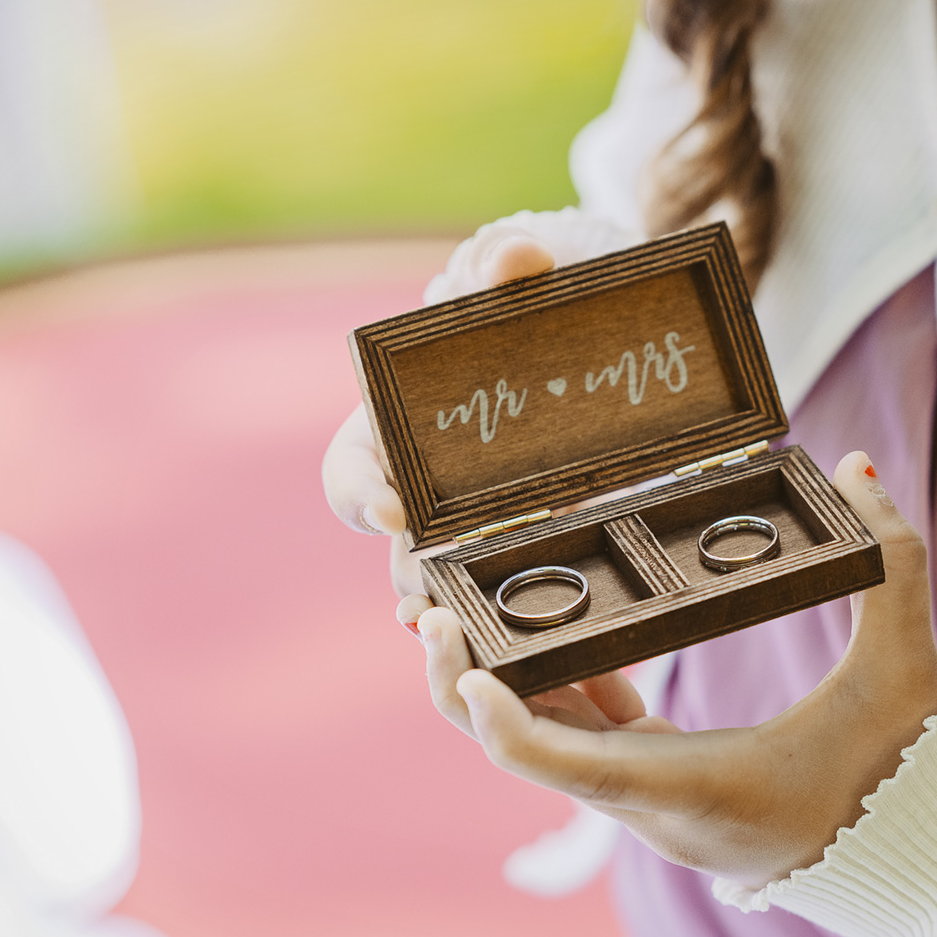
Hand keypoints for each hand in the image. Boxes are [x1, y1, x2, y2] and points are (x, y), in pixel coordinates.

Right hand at [321, 223, 659, 727]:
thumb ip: (504, 272)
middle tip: (429, 610)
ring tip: (488, 658)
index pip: (354, 473)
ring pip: (457, 598)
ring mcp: (473, 535)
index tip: (390, 506)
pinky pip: (520, 609)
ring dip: (470, 630)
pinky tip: (582, 680)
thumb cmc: (508, 309)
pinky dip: (540, 639)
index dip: (365, 492)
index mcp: (390, 432)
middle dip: (415, 585)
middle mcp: (421, 498)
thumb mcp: (507, 281)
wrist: (558, 337)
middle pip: (400, 557)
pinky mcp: (528, 556)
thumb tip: (516, 256)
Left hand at [414, 452, 936, 888]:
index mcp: (694, 786)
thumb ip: (890, 562)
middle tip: (429, 607)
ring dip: (500, 680)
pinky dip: (558, 690)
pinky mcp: (661, 790)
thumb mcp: (907, 669)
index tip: (463, 660)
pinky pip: (584, 742)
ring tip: (459, 606)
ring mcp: (651, 805)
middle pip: (523, 752)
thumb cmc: (905, 779)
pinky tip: (560, 630)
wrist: (914, 870)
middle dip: (464, 680)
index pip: (565, 765)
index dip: (500, 717)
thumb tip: (859, 467)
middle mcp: (653, 808)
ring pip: (544, 747)